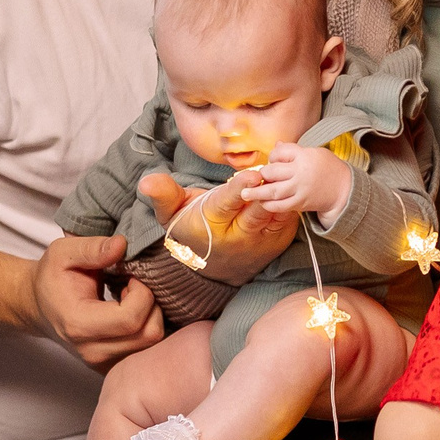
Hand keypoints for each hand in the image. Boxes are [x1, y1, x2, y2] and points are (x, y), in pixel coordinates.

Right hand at [29, 234, 165, 370]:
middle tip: (133, 287)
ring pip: (153, 344)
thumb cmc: (52, 279)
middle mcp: (92, 351)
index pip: (131, 318)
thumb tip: (122, 245)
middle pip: (149, 334)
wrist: (39, 306)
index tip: (132, 276)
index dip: (142, 292)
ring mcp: (104, 363)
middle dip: (151, 304)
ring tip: (130, 299)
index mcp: (79, 324)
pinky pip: (148, 351)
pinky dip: (148, 328)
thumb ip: (92, 248)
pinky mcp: (113, 366)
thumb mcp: (63, 253)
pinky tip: (131, 313)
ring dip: (151, 316)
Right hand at [139, 169, 298, 283]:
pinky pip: (289, 220)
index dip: (239, 189)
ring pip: (277, 216)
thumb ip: (164, 195)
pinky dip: (292, 202)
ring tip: (286, 175)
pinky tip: (292, 184)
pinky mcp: (279, 240)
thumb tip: (147, 180)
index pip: (226, 205)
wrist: (215, 267)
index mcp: (211, 226)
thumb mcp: (171, 214)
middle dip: (266, 192)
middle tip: (274, 172)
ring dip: (283, 196)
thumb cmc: (193, 230)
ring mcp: (262, 240)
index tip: (252, 175)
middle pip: (256, 212)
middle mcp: (239, 236)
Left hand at [236, 139, 350, 218]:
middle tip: (262, 176)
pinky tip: (262, 202)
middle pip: (272, 171)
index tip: (275, 160)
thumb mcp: (314, 153)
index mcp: (304, 155)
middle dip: (264, 174)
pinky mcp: (300, 203)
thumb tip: (276, 145)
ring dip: (256, 192)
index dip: (273, 156)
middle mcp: (300, 172)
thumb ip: (293, 151)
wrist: (344, 189)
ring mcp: (299, 188)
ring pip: (272, 190)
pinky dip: (268, 204)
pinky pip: (279, 205)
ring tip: (245, 193)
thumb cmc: (328, 168)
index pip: (280, 152)